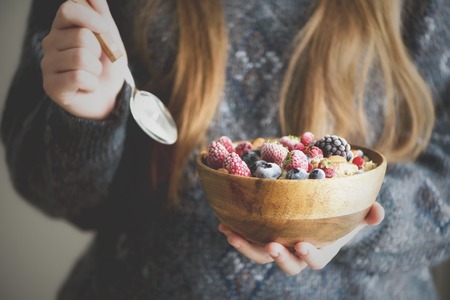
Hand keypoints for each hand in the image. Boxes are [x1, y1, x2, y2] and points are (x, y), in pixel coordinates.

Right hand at [41, 0, 126, 118]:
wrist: (108, 97)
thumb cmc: (107, 66)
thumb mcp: (110, 37)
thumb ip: (101, 13)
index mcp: (62, 27)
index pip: (69, 9)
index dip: (91, 18)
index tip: (105, 30)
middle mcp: (50, 43)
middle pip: (82, 37)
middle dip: (99, 52)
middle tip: (96, 62)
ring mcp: (48, 64)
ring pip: (81, 58)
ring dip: (96, 70)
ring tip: (92, 75)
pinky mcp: (51, 86)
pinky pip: (78, 77)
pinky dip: (92, 84)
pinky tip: (87, 87)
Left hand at [218, 202, 384, 274]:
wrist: (318, 214)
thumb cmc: (338, 216)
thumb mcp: (354, 213)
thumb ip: (367, 214)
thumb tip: (378, 211)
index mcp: (319, 250)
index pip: (315, 260)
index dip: (309, 256)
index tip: (302, 244)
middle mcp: (297, 253)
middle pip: (286, 264)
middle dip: (278, 258)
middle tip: (271, 246)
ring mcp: (279, 246)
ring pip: (261, 255)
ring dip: (246, 247)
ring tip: (230, 234)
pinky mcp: (263, 236)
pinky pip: (248, 240)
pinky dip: (236, 233)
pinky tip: (223, 224)